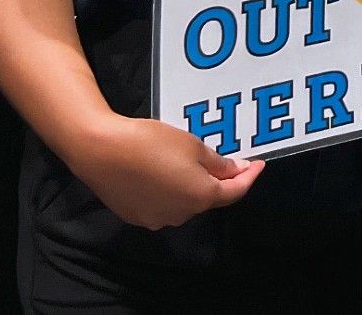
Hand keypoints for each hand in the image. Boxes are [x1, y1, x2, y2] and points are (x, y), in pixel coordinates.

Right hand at [68, 115, 263, 230]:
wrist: (101, 151)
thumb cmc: (152, 143)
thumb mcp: (193, 146)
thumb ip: (219, 163)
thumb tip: (236, 171)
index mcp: (201, 197)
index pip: (235, 192)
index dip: (249, 177)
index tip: (259, 164)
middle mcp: (182, 215)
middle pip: (209, 198)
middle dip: (219, 180)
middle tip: (226, 159)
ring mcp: (157, 219)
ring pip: (185, 202)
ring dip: (193, 186)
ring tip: (190, 163)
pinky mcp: (136, 216)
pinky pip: (164, 204)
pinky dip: (171, 191)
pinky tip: (164, 173)